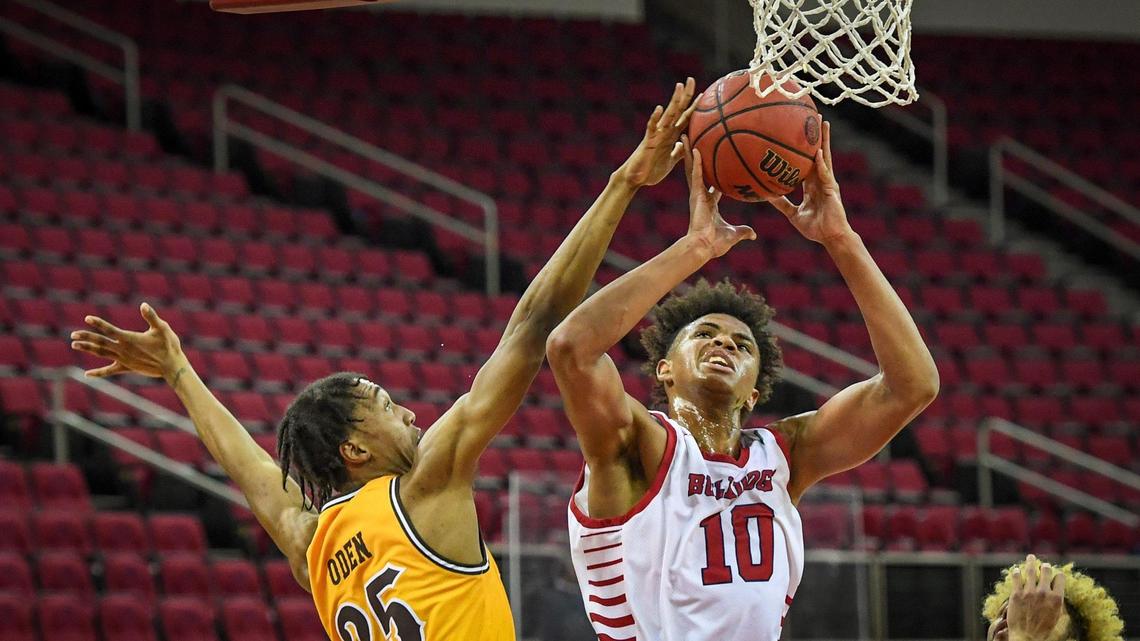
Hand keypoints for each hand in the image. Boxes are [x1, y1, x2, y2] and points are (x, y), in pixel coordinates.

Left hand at [70, 303, 186, 382]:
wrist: (172, 367)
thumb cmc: (169, 346)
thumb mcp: (162, 328)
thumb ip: (151, 316)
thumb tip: (143, 305)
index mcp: (129, 339)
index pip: (110, 330)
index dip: (98, 323)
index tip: (87, 318)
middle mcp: (123, 349)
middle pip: (100, 342)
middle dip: (86, 337)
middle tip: (73, 334)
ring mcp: (123, 359)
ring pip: (101, 353)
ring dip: (87, 348)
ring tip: (75, 345)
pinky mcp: (126, 367)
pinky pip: (109, 370)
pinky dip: (98, 373)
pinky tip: (87, 374)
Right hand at [617, 78, 699, 187]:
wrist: (636, 179)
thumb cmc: (652, 170)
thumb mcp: (671, 160)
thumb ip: (679, 151)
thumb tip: (687, 144)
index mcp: (671, 136)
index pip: (685, 117)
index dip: (694, 106)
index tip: (703, 94)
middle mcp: (665, 131)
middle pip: (678, 110)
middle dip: (685, 95)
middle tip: (691, 79)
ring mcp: (656, 135)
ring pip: (668, 115)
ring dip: (674, 101)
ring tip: (679, 86)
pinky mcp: (648, 141)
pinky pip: (652, 128)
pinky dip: (655, 118)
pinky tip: (659, 109)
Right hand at [682, 135, 755, 257]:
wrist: (704, 246)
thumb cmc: (716, 243)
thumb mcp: (734, 234)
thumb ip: (743, 232)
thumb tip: (754, 235)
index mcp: (710, 202)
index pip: (713, 184)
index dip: (715, 173)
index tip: (717, 162)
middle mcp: (701, 195)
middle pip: (698, 170)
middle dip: (696, 156)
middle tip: (695, 140)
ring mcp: (696, 193)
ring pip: (692, 168)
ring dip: (689, 152)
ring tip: (686, 135)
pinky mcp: (695, 194)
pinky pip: (695, 174)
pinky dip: (694, 161)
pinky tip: (693, 147)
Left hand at [767, 120, 854, 245]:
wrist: (830, 238)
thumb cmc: (815, 228)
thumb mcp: (793, 214)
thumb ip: (781, 204)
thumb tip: (765, 196)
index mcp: (812, 185)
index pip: (807, 162)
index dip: (804, 148)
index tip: (798, 132)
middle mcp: (821, 180)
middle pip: (819, 153)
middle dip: (817, 135)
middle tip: (813, 115)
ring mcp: (828, 183)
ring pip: (825, 157)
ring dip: (823, 140)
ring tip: (822, 122)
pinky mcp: (832, 190)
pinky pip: (825, 174)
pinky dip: (821, 163)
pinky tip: (817, 152)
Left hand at [1006, 555, 1065, 640]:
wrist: (1027, 637)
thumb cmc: (1043, 630)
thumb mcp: (1056, 616)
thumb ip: (1057, 602)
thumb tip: (1057, 593)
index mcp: (1057, 598)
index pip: (1059, 577)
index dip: (1057, 575)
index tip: (1054, 575)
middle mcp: (1043, 593)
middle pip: (1046, 571)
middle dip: (1045, 567)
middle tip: (1043, 565)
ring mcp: (1029, 592)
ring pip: (1031, 571)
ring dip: (1031, 562)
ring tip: (1031, 557)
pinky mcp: (1016, 594)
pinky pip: (1016, 578)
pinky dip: (1017, 572)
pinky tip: (1017, 570)